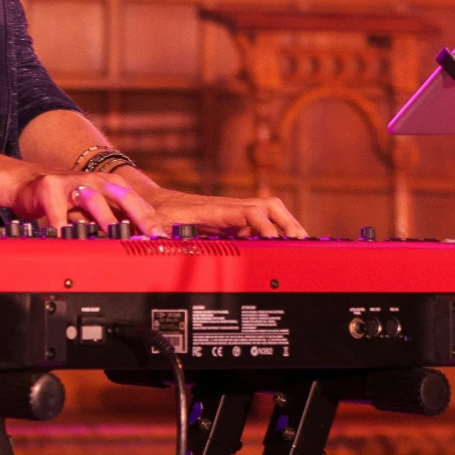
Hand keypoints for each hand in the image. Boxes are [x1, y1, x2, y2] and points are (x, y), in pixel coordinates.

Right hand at [4, 170, 162, 233]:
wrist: (28, 184)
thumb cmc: (66, 200)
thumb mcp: (95, 207)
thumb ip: (117, 220)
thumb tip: (144, 241)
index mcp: (109, 184)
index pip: (137, 201)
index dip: (152, 219)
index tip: (164, 238)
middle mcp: (94, 181)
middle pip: (122, 195)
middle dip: (139, 216)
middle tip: (151, 235)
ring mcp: (71, 183)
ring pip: (93, 201)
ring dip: (106, 219)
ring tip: (116, 235)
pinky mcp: (48, 189)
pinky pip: (58, 213)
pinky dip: (65, 228)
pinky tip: (71, 240)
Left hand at [146, 187, 307, 237]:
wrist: (155, 203)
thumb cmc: (157, 211)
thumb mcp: (155, 220)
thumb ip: (153, 225)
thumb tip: (155, 233)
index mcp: (216, 209)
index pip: (251, 212)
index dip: (266, 227)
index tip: (275, 243)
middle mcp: (230, 209)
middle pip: (270, 207)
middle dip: (288, 224)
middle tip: (302, 243)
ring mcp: (233, 215)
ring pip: (270, 213)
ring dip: (286, 227)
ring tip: (300, 247)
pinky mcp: (233, 223)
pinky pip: (260, 224)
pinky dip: (275, 234)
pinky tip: (279, 250)